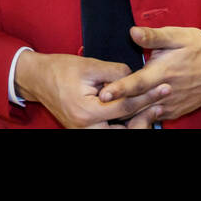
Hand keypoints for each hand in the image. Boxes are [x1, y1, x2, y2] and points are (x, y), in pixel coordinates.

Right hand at [15, 51, 169, 128]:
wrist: (36, 78)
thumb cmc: (60, 69)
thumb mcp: (89, 65)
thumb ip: (116, 72)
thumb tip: (136, 78)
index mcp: (87, 111)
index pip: (125, 106)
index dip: (147, 96)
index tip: (163, 88)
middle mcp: (86, 128)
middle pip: (126, 131)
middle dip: (145, 118)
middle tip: (161, 105)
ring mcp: (83, 132)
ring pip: (118, 135)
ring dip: (136, 125)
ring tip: (151, 112)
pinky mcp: (83, 131)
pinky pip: (109, 132)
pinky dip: (123, 126)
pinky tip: (135, 115)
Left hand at [98, 26, 200, 120]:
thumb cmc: (200, 47)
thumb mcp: (178, 36)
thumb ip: (154, 36)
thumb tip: (132, 32)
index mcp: (164, 72)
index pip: (137, 84)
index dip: (119, 89)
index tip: (103, 94)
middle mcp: (167, 92)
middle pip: (138, 103)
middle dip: (118, 105)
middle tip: (98, 102)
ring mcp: (172, 104)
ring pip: (146, 113)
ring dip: (129, 111)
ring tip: (110, 109)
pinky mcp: (177, 110)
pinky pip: (155, 117)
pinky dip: (142, 116)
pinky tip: (130, 111)